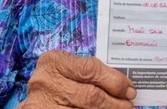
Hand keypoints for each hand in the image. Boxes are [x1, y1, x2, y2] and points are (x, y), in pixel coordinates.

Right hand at [17, 50, 135, 108]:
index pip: (91, 70)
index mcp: (54, 61)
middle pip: (90, 96)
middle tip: (128, 105)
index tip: (130, 89)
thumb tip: (122, 84)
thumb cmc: (57, 82)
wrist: (36, 101)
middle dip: (115, 102)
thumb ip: (88, 73)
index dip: (115, 81)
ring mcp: (41, 103)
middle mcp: (46, 81)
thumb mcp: (67, 70)